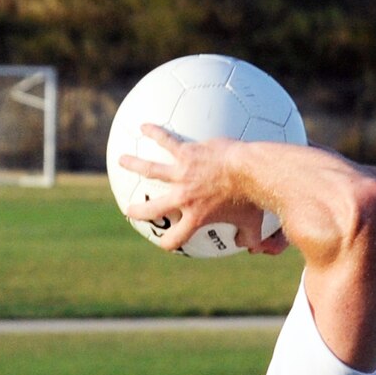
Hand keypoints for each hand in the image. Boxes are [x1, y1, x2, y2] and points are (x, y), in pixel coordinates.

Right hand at [118, 124, 275, 254]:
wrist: (251, 171)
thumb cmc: (253, 199)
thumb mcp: (253, 224)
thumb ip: (249, 238)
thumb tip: (250, 247)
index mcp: (196, 217)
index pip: (176, 237)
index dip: (168, 243)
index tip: (164, 242)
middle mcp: (183, 197)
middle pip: (154, 207)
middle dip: (139, 211)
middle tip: (129, 210)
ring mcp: (182, 174)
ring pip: (150, 170)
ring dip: (134, 165)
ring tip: (122, 160)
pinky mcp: (187, 153)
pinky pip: (166, 141)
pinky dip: (154, 133)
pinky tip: (144, 127)